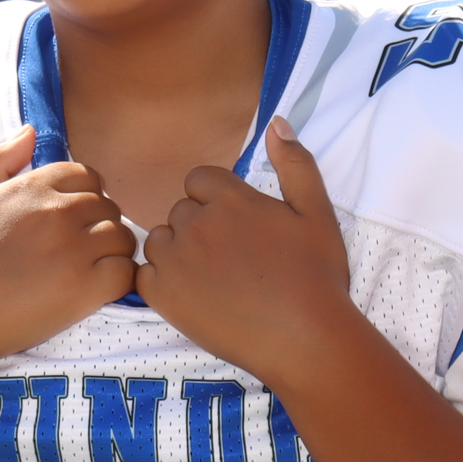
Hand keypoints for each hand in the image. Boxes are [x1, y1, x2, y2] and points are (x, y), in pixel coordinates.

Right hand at [0, 129, 137, 373]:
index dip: (84, 196)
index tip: (70, 221)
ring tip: (88, 270)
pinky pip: (127, 272)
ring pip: (123, 237)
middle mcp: (56, 212)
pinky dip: (120, 280)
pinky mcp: (84, 289)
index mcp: (31, 187)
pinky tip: (97, 290)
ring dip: (112, 252)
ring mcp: (73, 250)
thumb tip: (31, 131)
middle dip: (97, 224)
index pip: (86, 175)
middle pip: (107, 206)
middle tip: (77, 251)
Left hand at [138, 118, 357, 380]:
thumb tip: (277, 122)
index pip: (199, 179)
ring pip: (160, 240)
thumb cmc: (317, 276)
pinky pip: (145, 275)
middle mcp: (196, 223)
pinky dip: (162, 282)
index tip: (237, 227)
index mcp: (230, 198)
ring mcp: (176, 261)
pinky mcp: (163, 297)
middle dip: (200, 227)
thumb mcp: (317, 212)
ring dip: (178, 252)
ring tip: (212, 278)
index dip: (216, 200)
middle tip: (232, 258)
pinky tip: (193, 295)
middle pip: (180, 210)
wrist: (306, 339)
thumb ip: (295, 163)